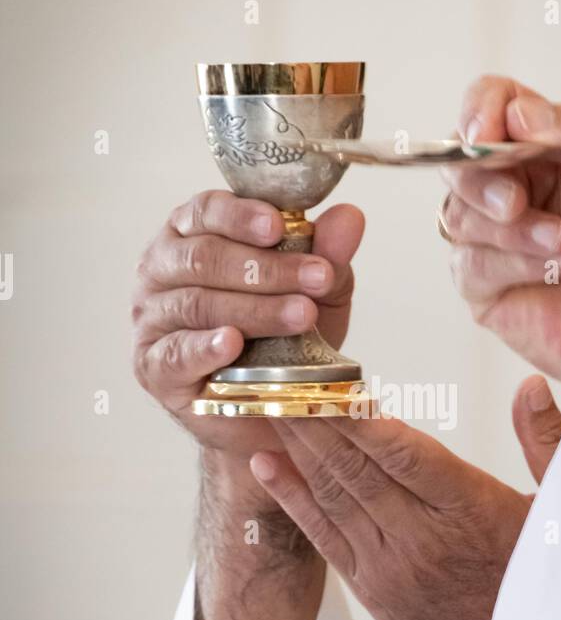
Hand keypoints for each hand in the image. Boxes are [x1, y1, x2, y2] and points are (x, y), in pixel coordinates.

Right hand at [131, 191, 363, 486]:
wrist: (267, 408)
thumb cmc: (280, 338)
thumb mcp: (316, 293)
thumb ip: (327, 254)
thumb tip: (349, 217)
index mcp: (191, 235)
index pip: (206, 211)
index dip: (242, 216)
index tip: (280, 227)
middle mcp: (161, 270)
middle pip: (204, 258)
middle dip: (266, 268)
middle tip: (318, 278)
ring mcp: (151, 319)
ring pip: (196, 304)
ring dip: (254, 309)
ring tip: (303, 315)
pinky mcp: (153, 367)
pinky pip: (176, 353)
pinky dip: (205, 347)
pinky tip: (232, 343)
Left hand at [249, 375, 560, 619]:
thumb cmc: (550, 586)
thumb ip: (546, 441)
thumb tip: (531, 383)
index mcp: (473, 511)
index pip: (404, 452)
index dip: (361, 415)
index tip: (330, 381)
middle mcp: (424, 541)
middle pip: (357, 468)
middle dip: (315, 419)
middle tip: (282, 378)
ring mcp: (393, 571)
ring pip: (335, 497)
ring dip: (299, 449)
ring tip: (271, 405)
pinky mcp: (374, 595)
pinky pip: (324, 538)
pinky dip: (294, 497)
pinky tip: (268, 463)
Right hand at [443, 77, 560, 480]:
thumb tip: (518, 113)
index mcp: (540, 146)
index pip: (488, 105)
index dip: (479, 111)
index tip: (488, 133)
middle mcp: (508, 185)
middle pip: (456, 161)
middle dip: (481, 178)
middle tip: (517, 202)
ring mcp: (491, 236)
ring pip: (458, 214)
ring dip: (512, 230)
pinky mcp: (484, 286)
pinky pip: (469, 263)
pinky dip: (513, 264)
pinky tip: (554, 270)